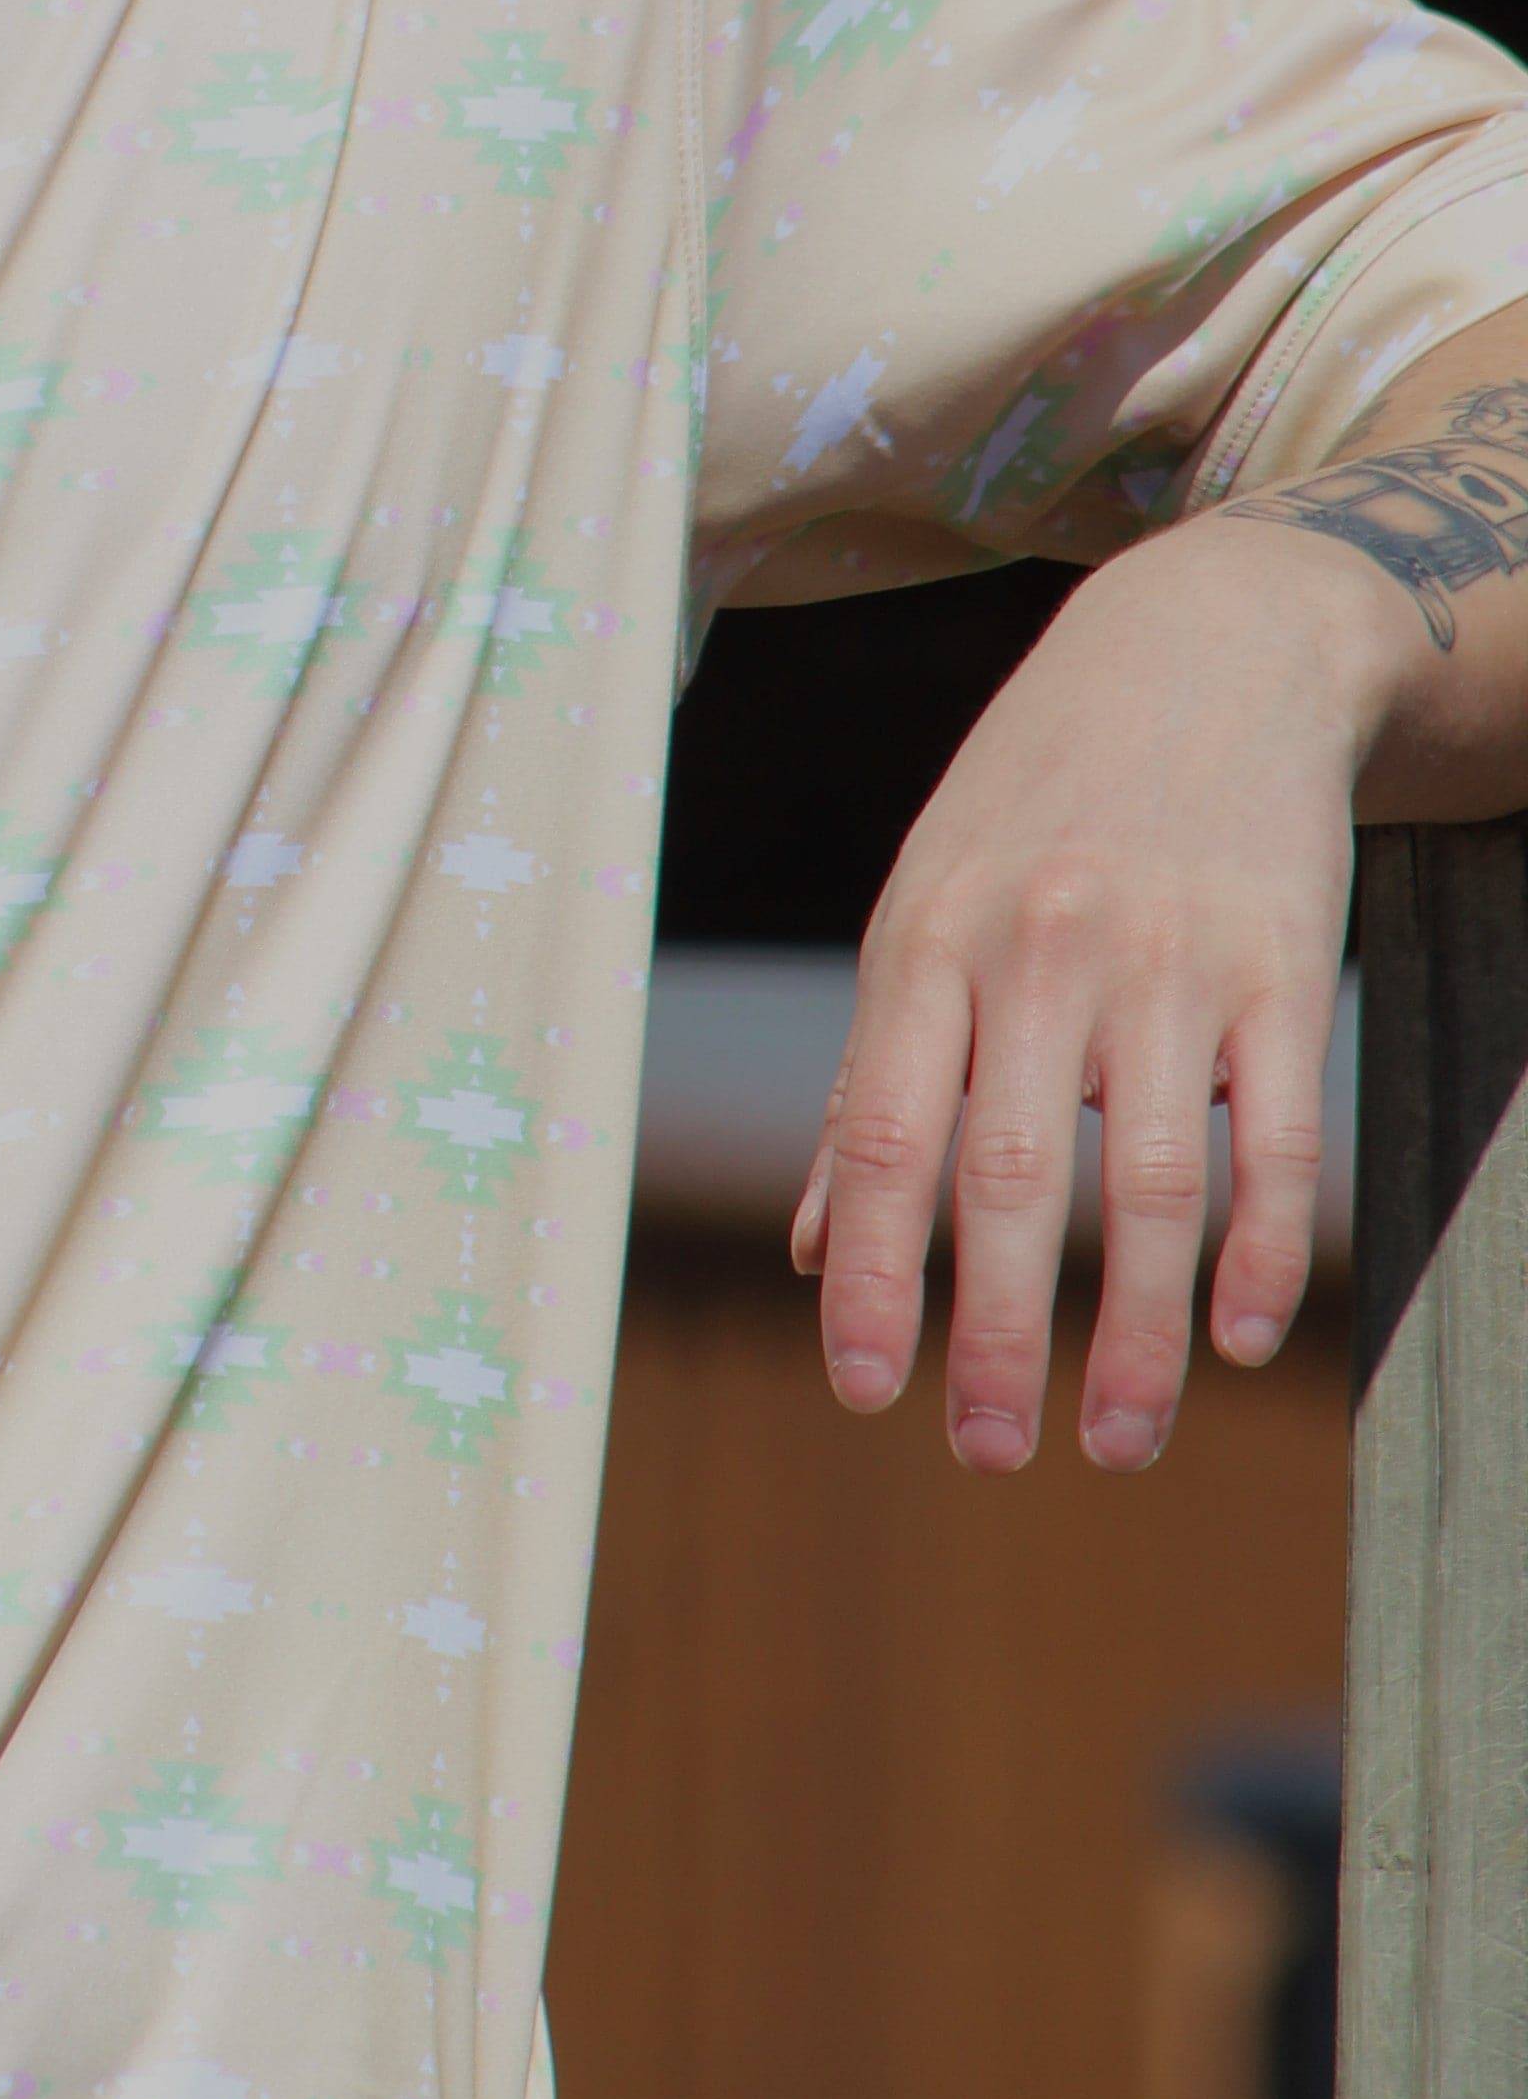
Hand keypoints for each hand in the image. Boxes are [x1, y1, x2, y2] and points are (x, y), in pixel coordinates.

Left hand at [788, 511, 1385, 1473]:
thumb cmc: (1042, 795)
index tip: (865, 1392)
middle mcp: (1037, 951)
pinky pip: (1273, 1134)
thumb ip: (879, 1071)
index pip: (881, 1135)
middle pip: (1006, 1178)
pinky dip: (1261, 1250)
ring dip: (1136, 1331)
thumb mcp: (929, 898)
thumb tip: (816, 1250)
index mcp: (927, 941)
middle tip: (987, 1453)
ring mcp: (1165, 959)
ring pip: (1149, 1183)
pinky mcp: (1281, 964)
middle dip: (994, 1333)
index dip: (870, 1274)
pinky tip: (1240, 1337)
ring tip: (1119, 1438)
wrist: (1210, 645)